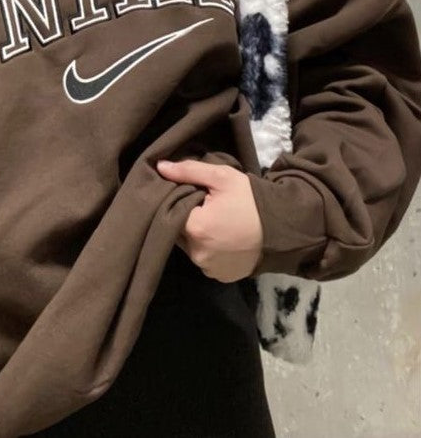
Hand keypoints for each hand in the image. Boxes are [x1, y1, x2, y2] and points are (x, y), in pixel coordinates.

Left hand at [155, 158, 262, 282]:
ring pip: (190, 248)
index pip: (170, 213)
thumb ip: (188, 171)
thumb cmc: (251, 199)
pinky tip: (222, 239)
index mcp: (194, 229)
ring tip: (214, 222)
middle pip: (178, 232)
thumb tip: (159, 167)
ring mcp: (209, 268)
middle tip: (204, 207)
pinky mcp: (221, 277)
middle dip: (186, 219)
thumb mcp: (221, 177)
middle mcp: (197, 254)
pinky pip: (205, 261)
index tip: (191, 195)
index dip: (179, 202)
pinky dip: (209, 251)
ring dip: (197, 236)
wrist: (286, 227)